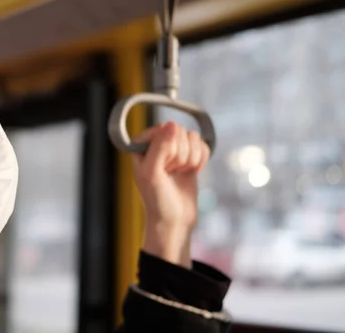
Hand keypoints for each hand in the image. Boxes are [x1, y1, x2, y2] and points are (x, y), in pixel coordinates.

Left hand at [132, 121, 209, 267]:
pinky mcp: (190, 156)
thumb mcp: (152, 173)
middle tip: (170, 172)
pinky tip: (191, 172)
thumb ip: (160, 147)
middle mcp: (157, 143)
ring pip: (193, 138)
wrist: (174, 220)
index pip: (163, 129)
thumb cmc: (157, 199)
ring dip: (190, 159)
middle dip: (180, 155)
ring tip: (178, 174)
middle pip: (180, 132)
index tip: (162, 166)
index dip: (167, 148)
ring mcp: (175, 149)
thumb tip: (172, 124)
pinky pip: (203, 146)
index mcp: (141, 144)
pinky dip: (201, 160)